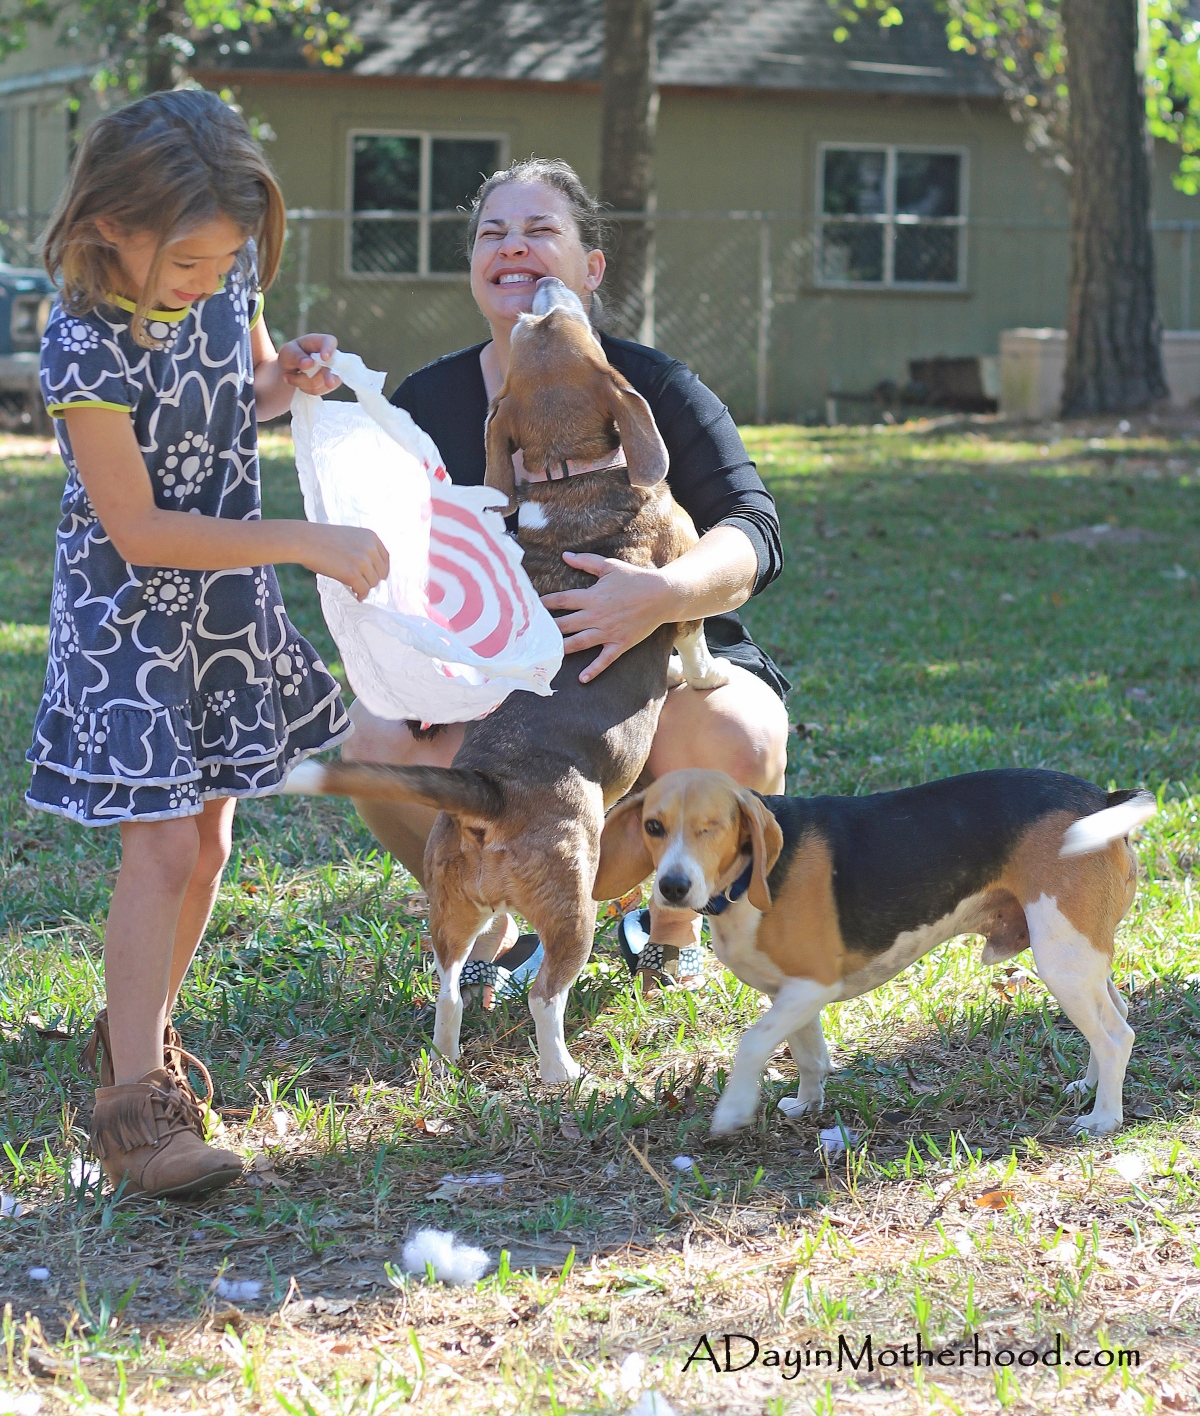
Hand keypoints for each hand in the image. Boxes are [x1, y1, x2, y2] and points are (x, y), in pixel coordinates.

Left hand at [279, 333, 340, 393]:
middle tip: (329, 384)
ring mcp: (334, 372)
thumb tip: (309, 363)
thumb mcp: (288, 352)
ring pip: (322, 382)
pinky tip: (299, 384)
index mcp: (321, 342)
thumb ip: (296, 356)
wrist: (291, 369)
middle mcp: (331, 356)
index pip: (330, 342)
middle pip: (329, 368)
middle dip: (328, 377)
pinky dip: (306, 389)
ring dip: (304, 383)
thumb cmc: (291, 355)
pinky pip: (320, 390)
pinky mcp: (331, 384)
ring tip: (291, 377)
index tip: (324, 357)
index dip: (329, 349)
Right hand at [300, 524, 389, 600]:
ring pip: (373, 583)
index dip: (380, 570)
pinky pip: (364, 590)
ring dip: (365, 588)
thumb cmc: (323, 540)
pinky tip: (356, 595)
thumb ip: (364, 548)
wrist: (304, 540)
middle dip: (372, 580)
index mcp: (371, 537)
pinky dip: (361, 595)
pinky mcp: (352, 574)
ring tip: (356, 589)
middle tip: (362, 584)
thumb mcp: (350, 537)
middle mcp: (370, 548)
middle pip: (381, 573)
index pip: (385, 559)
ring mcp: (362, 561)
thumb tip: (374, 571)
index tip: (374, 577)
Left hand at [540, 551, 672, 681]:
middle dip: (547, 629)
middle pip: (564, 624)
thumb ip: (586, 562)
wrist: (661, 595)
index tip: (531, 607)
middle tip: (531, 635)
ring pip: (578, 643)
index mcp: (591, 597)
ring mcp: (607, 632)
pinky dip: (594, 670)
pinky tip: (582, 679)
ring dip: (561, 649)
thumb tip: (565, 555)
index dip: (545, 603)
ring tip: (546, 655)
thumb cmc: (635, 579)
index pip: (561, 600)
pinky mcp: (620, 643)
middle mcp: (596, 616)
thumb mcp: (609, 566)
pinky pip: (604, 660)